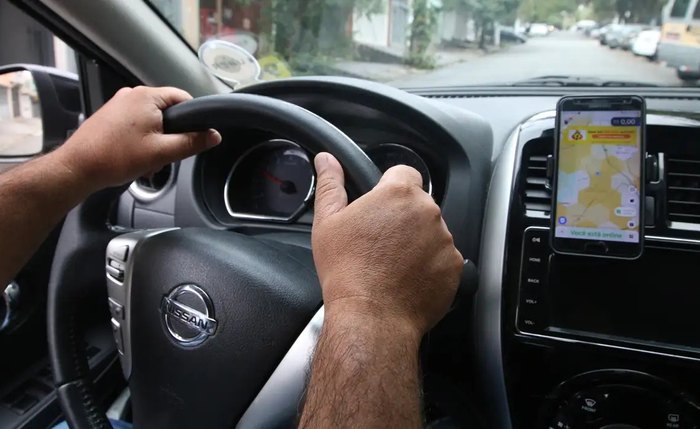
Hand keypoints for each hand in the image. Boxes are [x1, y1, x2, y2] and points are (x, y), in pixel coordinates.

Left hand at [54, 86, 220, 188]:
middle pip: (168, 111)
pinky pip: (137, 125)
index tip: (195, 137)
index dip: (194, 119)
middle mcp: (132, 95)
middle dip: (172, 135)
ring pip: (152, 120)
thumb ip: (192, 142)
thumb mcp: (162, 152)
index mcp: (146, 96)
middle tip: (166, 155)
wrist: (77, 168)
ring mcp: (119, 105)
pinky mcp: (110, 117)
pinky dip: (142, 141)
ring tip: (148, 161)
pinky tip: (136, 158)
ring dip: (156, 141)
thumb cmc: (115, 157)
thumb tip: (214, 136)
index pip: (183, 98)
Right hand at [311, 152, 462, 337]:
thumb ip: (330, 184)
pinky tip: (406, 277)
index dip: (389, 187)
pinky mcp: (454, 267)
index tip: (379, 206)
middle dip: (402, 217)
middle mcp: (428, 212)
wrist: (371, 317)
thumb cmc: (348, 271)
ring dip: (417, 241)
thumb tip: (327, 161)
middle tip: (379, 241)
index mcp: (398, 194)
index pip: (403, 173)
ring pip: (431, 231)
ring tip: (391, 263)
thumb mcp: (328, 222)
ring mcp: (445, 240)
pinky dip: (429, 265)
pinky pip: (443, 258)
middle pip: (418, 204)